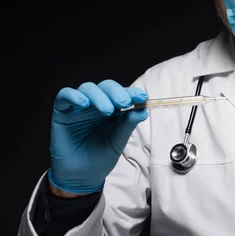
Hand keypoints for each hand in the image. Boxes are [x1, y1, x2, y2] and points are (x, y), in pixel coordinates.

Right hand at [48, 79, 148, 194]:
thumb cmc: (101, 157)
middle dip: (117, 92)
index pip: (122, 94)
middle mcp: (96, 104)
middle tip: (124, 103)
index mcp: (113, 109)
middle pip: (106, 87)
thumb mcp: (118, 141)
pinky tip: (84, 104)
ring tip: (107, 110)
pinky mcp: (62, 111)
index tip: (142, 97)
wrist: (81, 176)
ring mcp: (79, 106)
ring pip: (87, 88)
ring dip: (99, 95)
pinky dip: (74, 95)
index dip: (132, 93)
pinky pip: (64, 95)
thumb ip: (128, 125)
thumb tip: (143, 110)